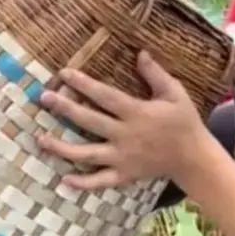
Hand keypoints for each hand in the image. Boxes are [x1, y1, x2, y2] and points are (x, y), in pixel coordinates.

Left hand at [39, 51, 206, 191]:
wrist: (194, 158)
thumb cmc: (184, 122)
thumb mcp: (175, 93)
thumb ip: (156, 74)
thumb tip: (140, 52)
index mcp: (137, 112)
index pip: (105, 96)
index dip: (83, 84)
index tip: (63, 74)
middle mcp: (126, 135)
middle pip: (90, 121)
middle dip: (65, 109)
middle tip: (44, 98)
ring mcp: (123, 158)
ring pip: (87, 153)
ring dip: (62, 147)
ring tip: (41, 139)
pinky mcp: (125, 174)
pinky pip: (101, 181)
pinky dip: (83, 182)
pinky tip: (64, 179)